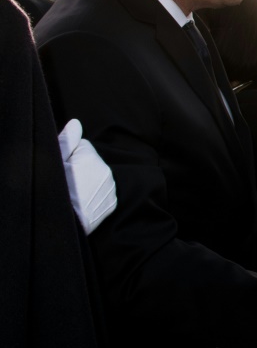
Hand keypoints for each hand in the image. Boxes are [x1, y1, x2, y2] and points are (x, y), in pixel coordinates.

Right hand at [58, 119, 116, 234]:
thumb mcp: (53, 164)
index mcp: (91, 158)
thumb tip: (76, 122)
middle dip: (81, 167)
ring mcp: (111, 187)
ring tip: (73, 193)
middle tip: (67, 182)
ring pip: (98, 175)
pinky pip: (103, 190)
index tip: (63, 168)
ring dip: (88, 180)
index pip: (82, 145)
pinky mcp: (112, 202)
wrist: (64, 225)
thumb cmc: (53, 192)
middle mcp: (106, 170)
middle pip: (91, 160)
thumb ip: (67, 141)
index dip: (70, 155)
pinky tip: (82, 202)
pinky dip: (95, 194)